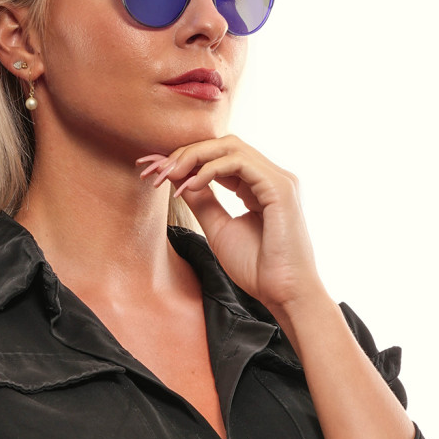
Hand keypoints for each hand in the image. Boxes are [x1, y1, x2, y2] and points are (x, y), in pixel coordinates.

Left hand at [137, 136, 322, 312]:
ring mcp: (278, 179)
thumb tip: (177, 179)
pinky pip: (239, 162)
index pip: (220, 158)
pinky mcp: (280, 187)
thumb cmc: (257, 268)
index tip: (154, 171)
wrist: (284, 294)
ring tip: (169, 175)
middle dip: (186, 153)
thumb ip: (202, 201)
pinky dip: (210, 170)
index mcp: (259, 186)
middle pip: (223, 145)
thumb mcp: (219, 229)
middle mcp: (270, 177)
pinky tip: (191, 187)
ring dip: (194, 157)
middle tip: (156, 170)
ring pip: (230, 147)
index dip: (186, 160)